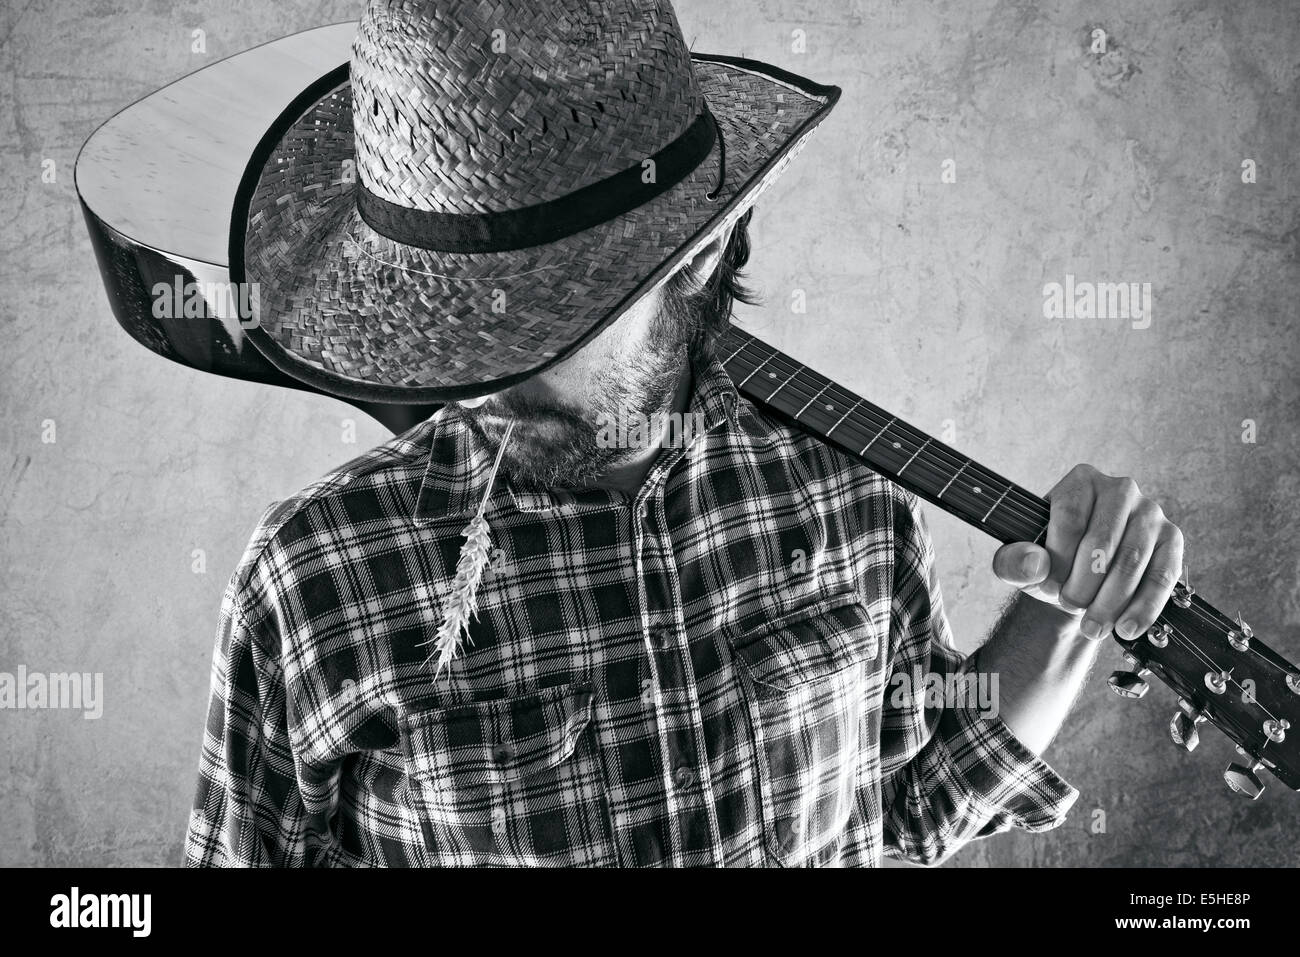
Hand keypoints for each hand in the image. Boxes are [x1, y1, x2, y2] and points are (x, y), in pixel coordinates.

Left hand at [991, 464, 1183, 640]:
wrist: (1079, 580)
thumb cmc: (1049, 562)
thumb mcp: (1019, 561)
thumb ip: (1013, 561)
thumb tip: (1036, 564)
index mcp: (1081, 482)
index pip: (1070, 519)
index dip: (1058, 559)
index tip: (1048, 586)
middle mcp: (1120, 490)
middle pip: (1102, 541)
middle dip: (1083, 584)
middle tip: (1068, 607)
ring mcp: (1150, 513)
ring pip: (1132, 560)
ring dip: (1111, 601)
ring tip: (1092, 626)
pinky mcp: (1172, 540)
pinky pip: (1163, 575)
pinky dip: (1144, 606)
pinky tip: (1126, 627)